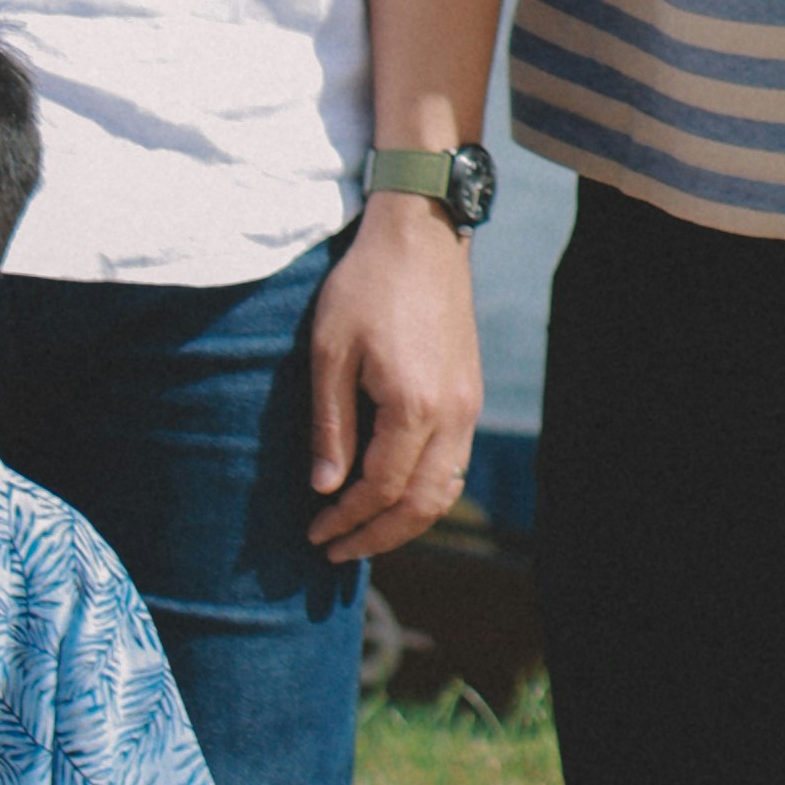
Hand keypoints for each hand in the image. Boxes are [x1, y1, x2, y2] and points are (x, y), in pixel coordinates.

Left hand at [306, 200, 481, 562]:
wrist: (420, 234)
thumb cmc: (366, 285)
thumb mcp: (329, 352)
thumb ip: (330, 425)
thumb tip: (325, 488)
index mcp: (413, 408)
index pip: (380, 489)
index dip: (346, 519)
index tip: (315, 532)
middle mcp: (451, 416)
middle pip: (421, 504)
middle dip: (378, 536)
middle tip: (337, 550)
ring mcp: (468, 406)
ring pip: (446, 490)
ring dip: (406, 521)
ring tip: (366, 533)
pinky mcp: (470, 394)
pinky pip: (454, 463)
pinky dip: (426, 492)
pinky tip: (396, 494)